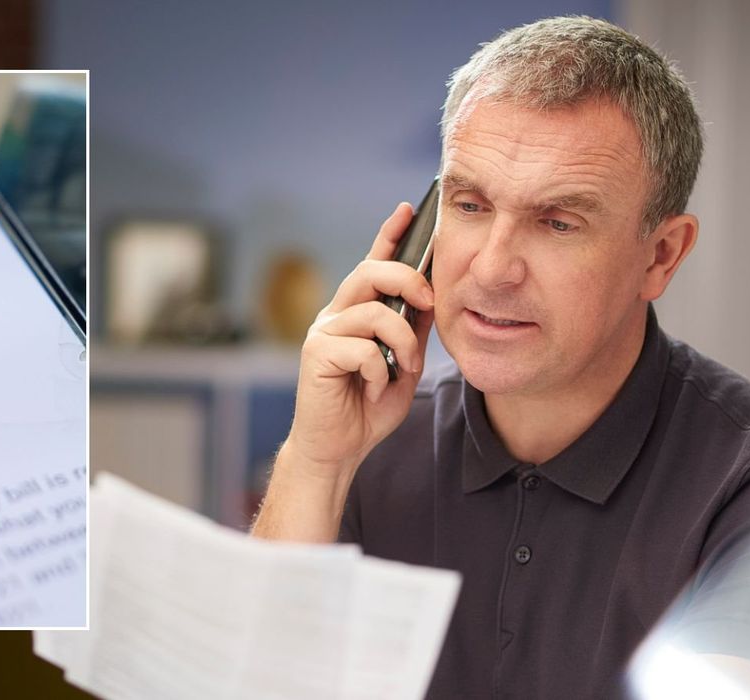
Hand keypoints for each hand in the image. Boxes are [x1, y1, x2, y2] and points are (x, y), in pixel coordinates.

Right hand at [284, 202, 435, 479]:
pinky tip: (370, 389)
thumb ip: (414, 331)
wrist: (337, 450)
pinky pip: (362, 349)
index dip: (389, 234)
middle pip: (370, 272)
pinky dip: (378, 372)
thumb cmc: (366, 409)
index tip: (409, 209)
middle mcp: (336, 315)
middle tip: (430, 302)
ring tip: (403, 369)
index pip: (373, 263)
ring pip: (374, 312)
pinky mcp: (315, 354)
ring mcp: (323, 332)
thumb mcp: (403, 365)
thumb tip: (433, 297)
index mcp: (357, 313)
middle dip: (408, 279)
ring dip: (402, 343)